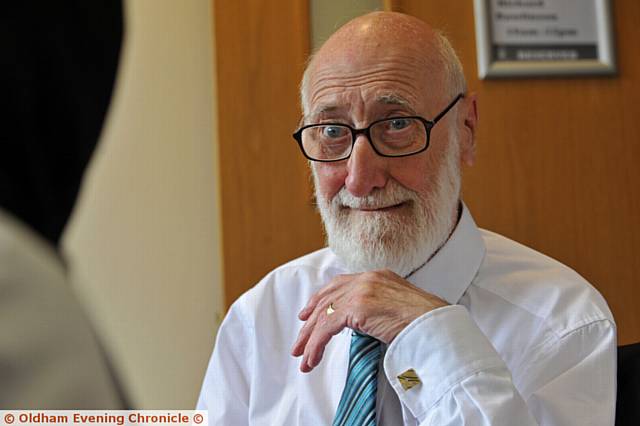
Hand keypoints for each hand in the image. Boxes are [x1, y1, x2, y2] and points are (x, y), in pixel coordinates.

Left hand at [290, 269, 446, 372]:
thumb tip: (365, 321)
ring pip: (324, 314)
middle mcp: (367, 279)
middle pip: (327, 298)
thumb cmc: (426, 322)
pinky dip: (317, 345)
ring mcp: (362, 290)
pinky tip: (313, 358)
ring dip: (310, 339)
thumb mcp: (400, 306)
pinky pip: (327, 328)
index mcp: (378, 276)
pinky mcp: (357, 307)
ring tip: (303, 357)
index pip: (340, 284)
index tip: (309, 312)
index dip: (321, 299)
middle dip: (310, 320)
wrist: (438, 325)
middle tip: (300, 339)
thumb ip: (379, 307)